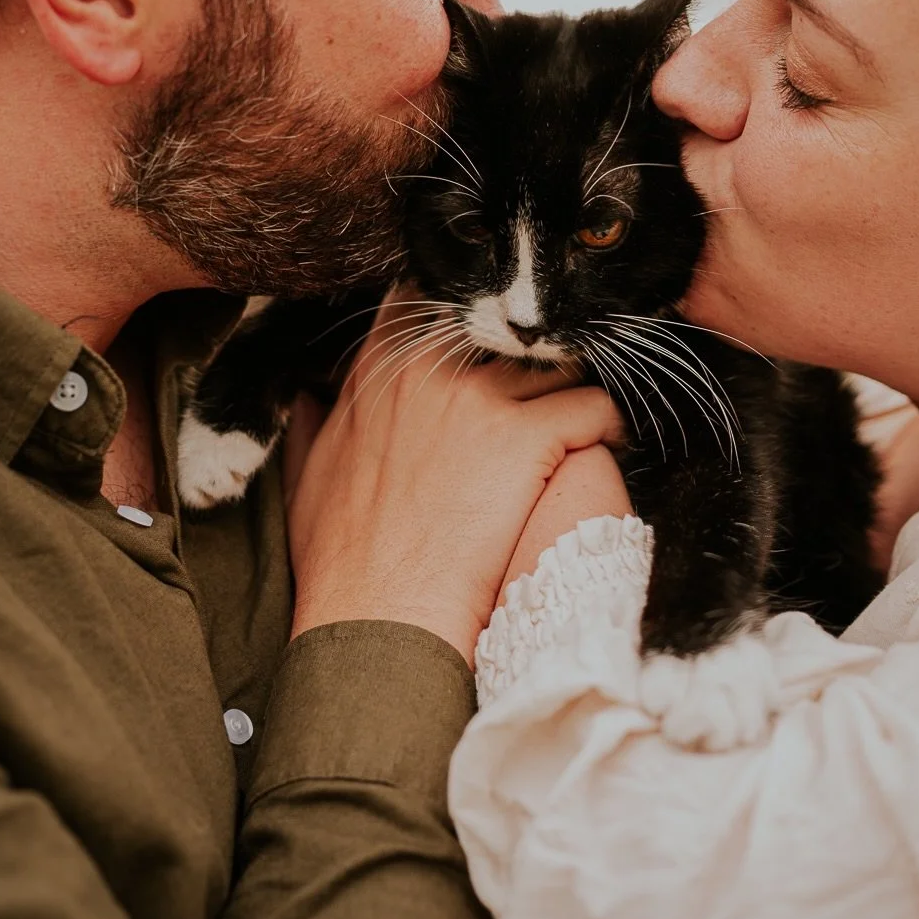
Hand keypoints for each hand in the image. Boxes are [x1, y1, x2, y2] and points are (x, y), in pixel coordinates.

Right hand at [286, 291, 623, 663]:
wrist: (377, 619)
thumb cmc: (341, 561)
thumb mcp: (307, 479)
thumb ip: (315, 424)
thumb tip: (309, 398)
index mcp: (380, 370)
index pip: (432, 299)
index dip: (472, 317)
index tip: (494, 343)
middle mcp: (430, 367)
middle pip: (507, 326)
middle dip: (533, 352)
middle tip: (554, 384)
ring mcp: (481, 398)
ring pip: (558, 361)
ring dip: (576, 389)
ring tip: (589, 421)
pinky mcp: (529, 436)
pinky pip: (597, 405)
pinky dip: (612, 424)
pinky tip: (610, 445)